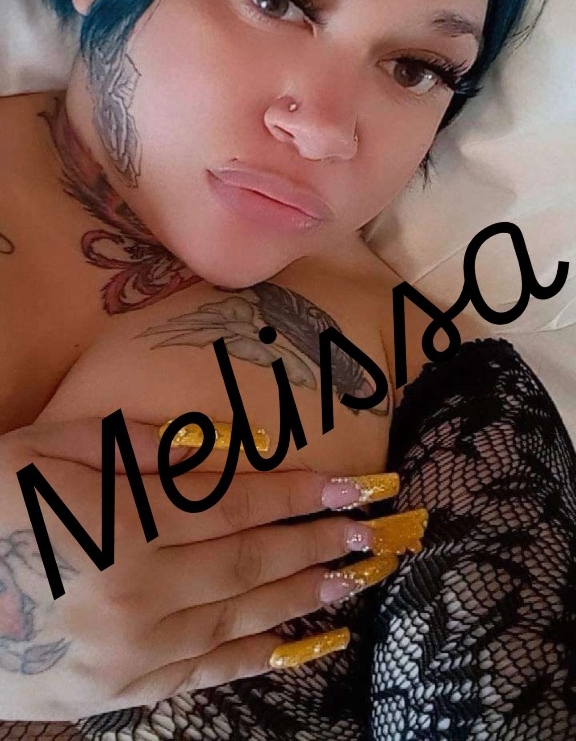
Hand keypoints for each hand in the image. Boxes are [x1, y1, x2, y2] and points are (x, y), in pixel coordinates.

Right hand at [0, 417, 398, 720]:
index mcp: (120, 528)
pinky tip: (294, 645)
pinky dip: (253, 659)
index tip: (351, 488)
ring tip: (352, 580)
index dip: (297, 496)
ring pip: (236, 623)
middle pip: (247, 566)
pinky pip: (200, 674)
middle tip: (372, 533)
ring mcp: (128, 655)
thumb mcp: (54, 449)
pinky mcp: (115, 693)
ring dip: (300, 598)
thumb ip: (145, 449)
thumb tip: (229, 449)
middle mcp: (134, 598)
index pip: (234, 507)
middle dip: (316, 545)